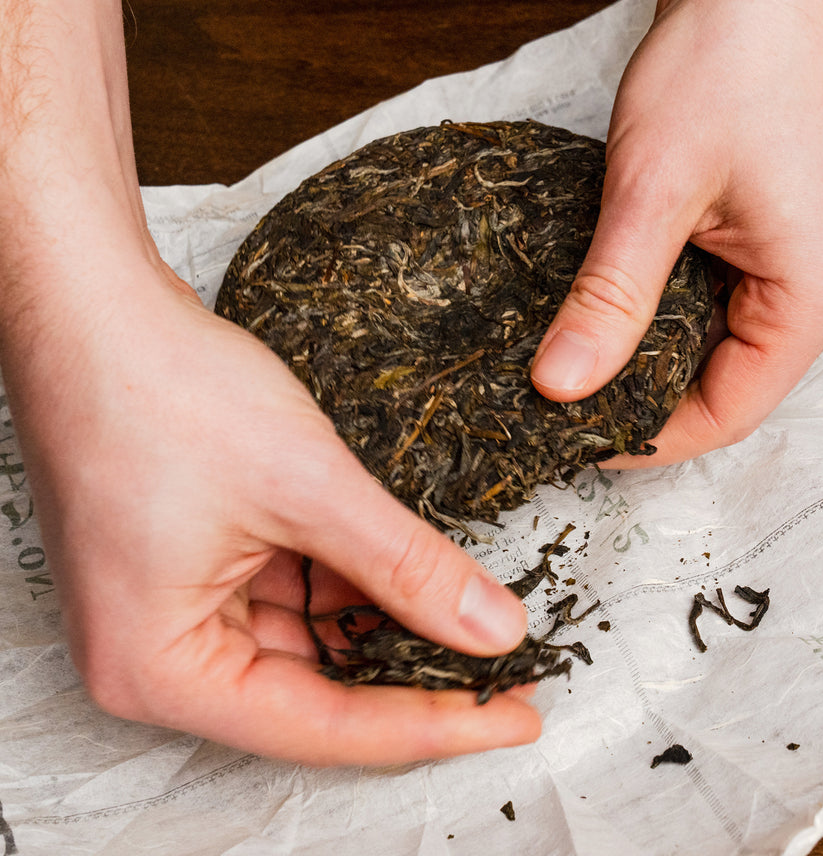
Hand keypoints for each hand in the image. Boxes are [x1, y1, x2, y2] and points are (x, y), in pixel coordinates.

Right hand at [4, 263, 536, 764]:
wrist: (97, 306)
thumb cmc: (161, 388)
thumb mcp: (306, 486)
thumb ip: (406, 566)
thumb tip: (492, 627)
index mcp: (159, 667)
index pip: (324, 726)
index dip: (432, 723)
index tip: (514, 717)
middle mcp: (160, 652)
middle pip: (315, 690)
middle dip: (414, 671)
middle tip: (509, 670)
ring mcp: (178, 604)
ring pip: (310, 638)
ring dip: (387, 621)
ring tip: (474, 615)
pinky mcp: (197, 560)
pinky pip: (291, 590)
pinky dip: (352, 580)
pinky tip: (413, 568)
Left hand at [532, 0, 822, 464]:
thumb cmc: (731, 63)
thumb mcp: (652, 193)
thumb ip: (610, 298)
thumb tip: (562, 382)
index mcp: (811, 296)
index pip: (728, 411)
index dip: (652, 437)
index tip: (580, 441)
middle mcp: (812, 287)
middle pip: (720, 380)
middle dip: (641, 394)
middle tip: (562, 398)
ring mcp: (790, 257)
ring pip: (706, 336)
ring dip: (642, 345)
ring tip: (572, 350)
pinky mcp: (762, 230)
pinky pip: (704, 292)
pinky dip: (653, 300)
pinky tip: (601, 297)